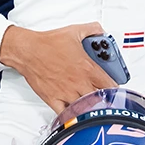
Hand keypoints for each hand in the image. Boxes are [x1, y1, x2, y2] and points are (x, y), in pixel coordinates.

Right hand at [0, 22, 117, 113]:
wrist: (28, 51)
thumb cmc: (48, 43)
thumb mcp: (74, 31)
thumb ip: (92, 30)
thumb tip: (100, 30)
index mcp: (87, 68)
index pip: (109, 84)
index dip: (115, 88)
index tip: (116, 88)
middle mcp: (78, 82)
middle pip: (99, 98)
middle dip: (105, 98)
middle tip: (105, 97)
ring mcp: (66, 93)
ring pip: (85, 107)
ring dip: (90, 106)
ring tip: (92, 104)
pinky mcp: (54, 99)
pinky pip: (66, 113)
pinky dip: (72, 115)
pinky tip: (75, 112)